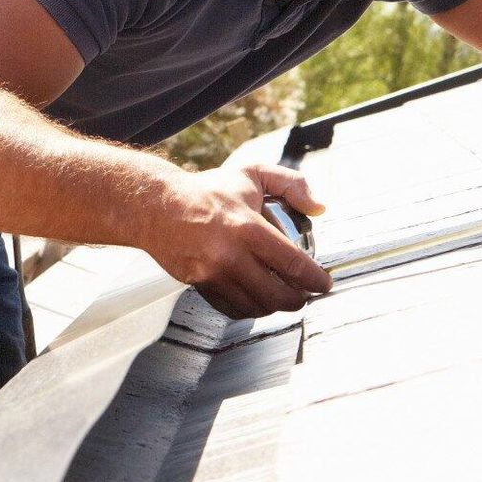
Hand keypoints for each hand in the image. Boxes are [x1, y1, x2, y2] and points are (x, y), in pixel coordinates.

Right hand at [149, 163, 331, 318]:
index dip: (315, 280)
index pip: (293, 264)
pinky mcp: (200, 285)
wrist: (157, 207)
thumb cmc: (206, 191)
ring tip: (282, 297)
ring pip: (256, 306)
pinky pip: (232, 308)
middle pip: (277, 294)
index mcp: (248, 228)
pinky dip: (250, 308)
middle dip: (298, 300)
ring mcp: (213, 274)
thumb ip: (291, 184)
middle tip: (305, 295)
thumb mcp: (252, 173)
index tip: (324, 284)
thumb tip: (319, 207)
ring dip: (274, 306)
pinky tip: (257, 299)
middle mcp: (231, 255)